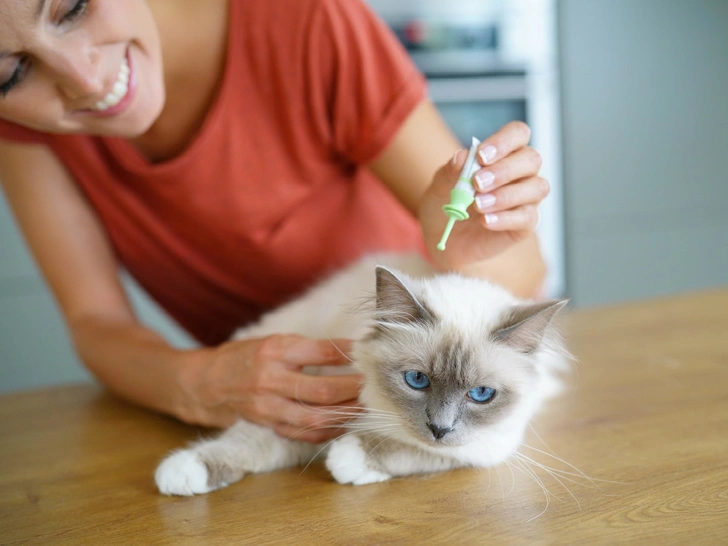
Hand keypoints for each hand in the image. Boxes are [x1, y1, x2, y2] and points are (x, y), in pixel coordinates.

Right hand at [182, 335, 361, 442]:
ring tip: (367, 406)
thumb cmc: (244, 357)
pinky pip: (305, 433)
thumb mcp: (271, 341)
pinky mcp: (269, 425)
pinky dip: (330, 429)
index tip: (367, 352)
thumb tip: (349, 350)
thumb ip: (306, 347)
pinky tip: (346, 422)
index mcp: (274, 350)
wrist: (205, 383)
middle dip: (355, 389)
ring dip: (347, 414)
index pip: (320, 352)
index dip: (348, 354)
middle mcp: (270, 379)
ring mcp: (269, 407)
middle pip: (323, 390)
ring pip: (316, 417)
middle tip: (375, 384)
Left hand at [419, 121, 548, 270]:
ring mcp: (526, 198)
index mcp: (503, 154)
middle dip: (504, 170)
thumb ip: (451, 171)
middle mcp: (521, 173)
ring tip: (478, 205)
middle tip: (477, 183)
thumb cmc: (445, 204)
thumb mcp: (439, 186)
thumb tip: (463, 157)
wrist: (443, 238)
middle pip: (531, 159)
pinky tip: (485, 221)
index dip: (503, 141)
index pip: (517, 133)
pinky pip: (528, 217)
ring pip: (536, 187)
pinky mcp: (525, 224)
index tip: (481, 156)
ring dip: (506, 195)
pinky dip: (505, 218)